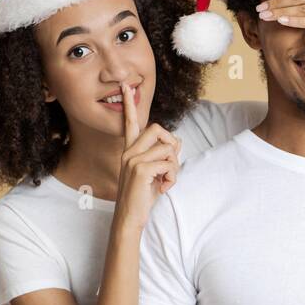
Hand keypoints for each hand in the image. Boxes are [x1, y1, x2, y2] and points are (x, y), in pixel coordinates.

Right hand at [113, 82, 180, 230]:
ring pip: (168, 149)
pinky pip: (168, 164)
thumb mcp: (156, 174)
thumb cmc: (143, 197)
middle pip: (158, 129)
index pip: (131, 123)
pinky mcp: (140, 169)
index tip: (127, 86)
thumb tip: (178, 141)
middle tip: (169, 165)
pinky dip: (172, 177)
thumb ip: (164, 157)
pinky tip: (163, 188)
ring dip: (174, 168)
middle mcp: (129, 152)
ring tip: (165, 182)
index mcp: (130, 150)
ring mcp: (132, 160)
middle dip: (172, 145)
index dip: (131, 105)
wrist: (130, 218)